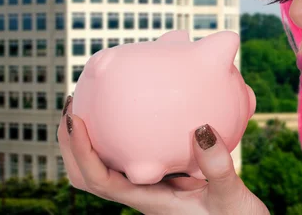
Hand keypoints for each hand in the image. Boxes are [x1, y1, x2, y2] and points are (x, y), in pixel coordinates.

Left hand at [57, 96, 269, 214]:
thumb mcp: (231, 197)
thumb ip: (218, 167)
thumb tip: (202, 128)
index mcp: (148, 201)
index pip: (98, 179)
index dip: (80, 150)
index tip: (75, 117)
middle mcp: (143, 193)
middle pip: (87, 174)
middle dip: (70, 143)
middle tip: (73, 102)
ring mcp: (152, 186)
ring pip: (105, 167)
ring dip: (90, 139)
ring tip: (95, 101)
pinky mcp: (165, 179)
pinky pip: (133, 155)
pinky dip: (124, 134)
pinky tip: (143, 110)